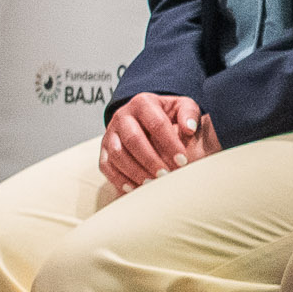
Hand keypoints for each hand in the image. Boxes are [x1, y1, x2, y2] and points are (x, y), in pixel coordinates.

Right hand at [97, 91, 218, 195]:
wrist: (145, 118)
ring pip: (117, 154)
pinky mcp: (103, 150)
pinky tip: (134, 188)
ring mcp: (110, 133)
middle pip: (133, 139)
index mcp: (143, 103)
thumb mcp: (181, 107)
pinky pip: (106, 166)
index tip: (183, 161)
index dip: (170, 144)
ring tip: (152, 184)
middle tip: (166, 175)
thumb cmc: (168, 115)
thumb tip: (189, 129)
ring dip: (135, 171)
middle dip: (150, 160)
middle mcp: (122, 116)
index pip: (156, 123)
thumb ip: (189, 113)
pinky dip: (119, 179)